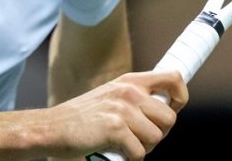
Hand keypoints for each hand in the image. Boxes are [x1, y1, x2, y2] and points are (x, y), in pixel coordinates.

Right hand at [43, 70, 186, 160]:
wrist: (51, 128)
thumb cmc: (81, 117)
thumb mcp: (111, 96)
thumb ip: (135, 99)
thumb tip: (164, 112)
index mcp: (130, 81)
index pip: (173, 78)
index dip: (180, 97)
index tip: (174, 108)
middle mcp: (129, 91)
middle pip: (169, 118)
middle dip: (158, 134)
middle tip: (140, 138)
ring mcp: (123, 109)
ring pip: (156, 138)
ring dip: (143, 148)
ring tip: (124, 145)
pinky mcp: (116, 128)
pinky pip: (139, 153)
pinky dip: (129, 159)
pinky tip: (114, 152)